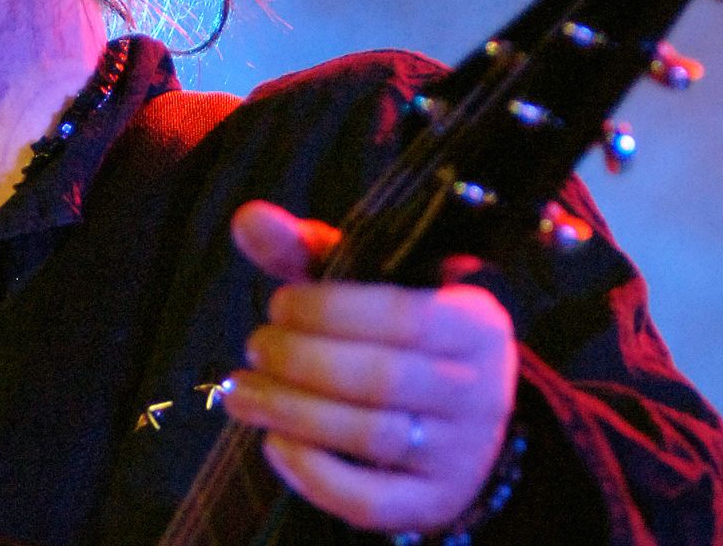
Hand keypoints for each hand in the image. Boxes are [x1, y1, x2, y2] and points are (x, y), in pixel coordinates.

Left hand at [221, 200, 518, 534]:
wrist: (460, 418)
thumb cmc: (398, 334)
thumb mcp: (368, 284)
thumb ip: (309, 251)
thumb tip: (248, 217)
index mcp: (475, 324)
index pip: (402, 315)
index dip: (328, 310)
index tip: (278, 306)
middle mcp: (481, 392)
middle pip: (381, 379)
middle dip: (300, 361)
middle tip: (253, 347)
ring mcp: (461, 455)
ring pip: (370, 436)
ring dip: (290, 413)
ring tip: (241, 392)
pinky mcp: (433, 505)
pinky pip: (369, 500)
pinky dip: (312, 473)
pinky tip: (273, 443)